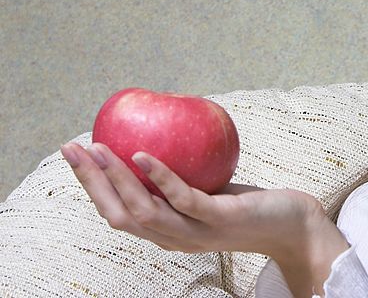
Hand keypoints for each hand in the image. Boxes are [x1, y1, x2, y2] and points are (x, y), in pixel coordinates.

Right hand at [60, 141, 348, 289]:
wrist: (291, 227)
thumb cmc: (250, 206)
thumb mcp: (209, 190)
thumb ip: (185, 176)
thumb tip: (164, 132)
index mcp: (166, 231)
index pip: (117, 212)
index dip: (91, 186)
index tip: (76, 154)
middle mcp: (173, 237)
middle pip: (118, 214)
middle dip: (91, 181)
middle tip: (72, 147)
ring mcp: (195, 232)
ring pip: (142, 210)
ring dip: (116, 178)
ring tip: (100, 148)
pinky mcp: (218, 220)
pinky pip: (183, 199)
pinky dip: (159, 177)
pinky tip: (143, 155)